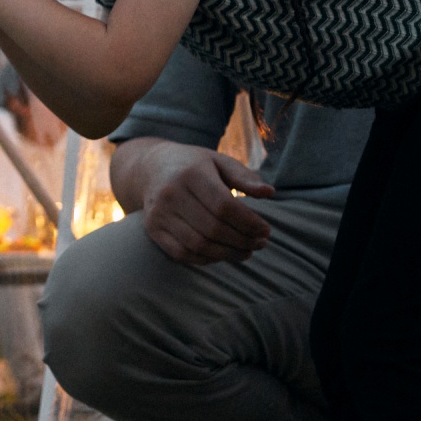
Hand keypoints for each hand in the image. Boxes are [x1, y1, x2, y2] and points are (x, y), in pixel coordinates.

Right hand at [125, 139, 275, 264]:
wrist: (151, 166)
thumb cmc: (194, 165)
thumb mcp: (219, 162)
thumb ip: (244, 177)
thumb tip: (269, 192)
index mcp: (191, 173)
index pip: (224, 206)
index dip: (249, 223)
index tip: (266, 230)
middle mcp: (171, 193)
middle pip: (213, 228)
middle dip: (242, 241)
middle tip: (260, 243)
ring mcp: (158, 213)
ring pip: (199, 245)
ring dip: (228, 254)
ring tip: (246, 252)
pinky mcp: (152, 229)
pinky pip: (182, 253)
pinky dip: (206, 259)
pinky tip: (222, 253)